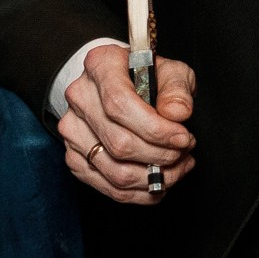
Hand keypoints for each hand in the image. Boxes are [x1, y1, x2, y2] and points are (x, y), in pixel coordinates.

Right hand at [59, 44, 196, 204]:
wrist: (118, 83)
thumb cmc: (147, 75)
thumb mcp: (170, 70)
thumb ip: (177, 89)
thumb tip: (178, 114)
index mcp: (100, 66)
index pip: (120, 104)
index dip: (155, 129)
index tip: (183, 137)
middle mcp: (79, 97)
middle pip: (119, 142)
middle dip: (161, 155)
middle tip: (186, 150)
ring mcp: (72, 130)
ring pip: (115, 171)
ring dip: (154, 177)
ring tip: (179, 165)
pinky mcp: (74, 157)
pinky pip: (108, 186)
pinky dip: (140, 191)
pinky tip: (160, 180)